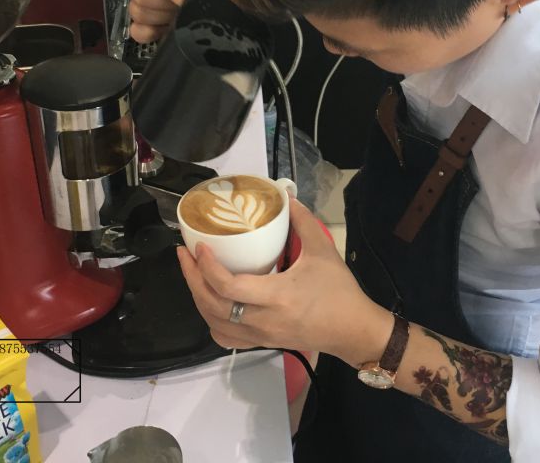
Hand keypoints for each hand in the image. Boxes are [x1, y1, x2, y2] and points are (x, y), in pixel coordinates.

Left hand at [177, 198, 392, 365]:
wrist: (354, 331)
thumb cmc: (339, 291)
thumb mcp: (323, 251)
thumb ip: (303, 222)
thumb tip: (285, 197)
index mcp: (277, 296)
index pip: (228, 288)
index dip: (207, 267)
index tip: (199, 246)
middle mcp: (263, 320)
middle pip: (212, 305)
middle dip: (192, 278)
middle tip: (185, 254)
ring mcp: (260, 335)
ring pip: (214, 322)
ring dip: (197, 298)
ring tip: (193, 273)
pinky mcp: (262, 342)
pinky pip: (225, 337)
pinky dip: (211, 320)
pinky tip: (210, 302)